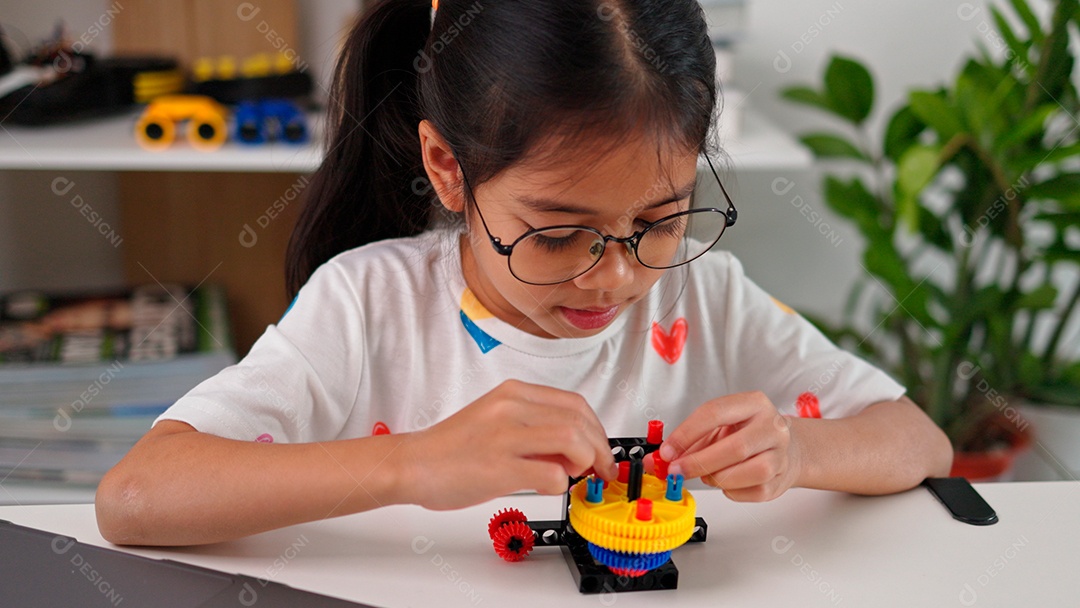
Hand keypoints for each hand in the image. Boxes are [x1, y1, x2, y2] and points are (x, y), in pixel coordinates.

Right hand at [396, 380, 618, 509]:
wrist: (412, 464)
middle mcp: (511, 407)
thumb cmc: (453, 448)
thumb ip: (534, 427)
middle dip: (599, 450)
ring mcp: (505, 435)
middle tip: (600, 471)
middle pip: (580, 421)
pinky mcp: (499, 466)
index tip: (601, 451)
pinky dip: (559, 484)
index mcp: (513, 393)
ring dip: (583, 464)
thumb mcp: (497, 420)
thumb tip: (575, 449)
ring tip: (570, 476)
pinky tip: (543, 486)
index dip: (597, 430)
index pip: (575, 404)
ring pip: (572, 441)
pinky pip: (551, 473)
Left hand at [658, 391, 802, 501]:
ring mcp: (780, 454)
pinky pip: (752, 491)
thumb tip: (660, 459)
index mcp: (754, 403)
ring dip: (718, 478)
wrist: (787, 448)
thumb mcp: (720, 425)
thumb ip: (691, 440)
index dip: (686, 434)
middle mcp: (772, 426)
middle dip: (699, 462)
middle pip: (735, 448)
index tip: (667, 451)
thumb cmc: (746, 433)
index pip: (714, 413)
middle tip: (677, 471)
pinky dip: (731, 490)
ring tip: (706, 475)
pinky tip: (726, 482)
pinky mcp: (781, 480)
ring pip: (748, 472)